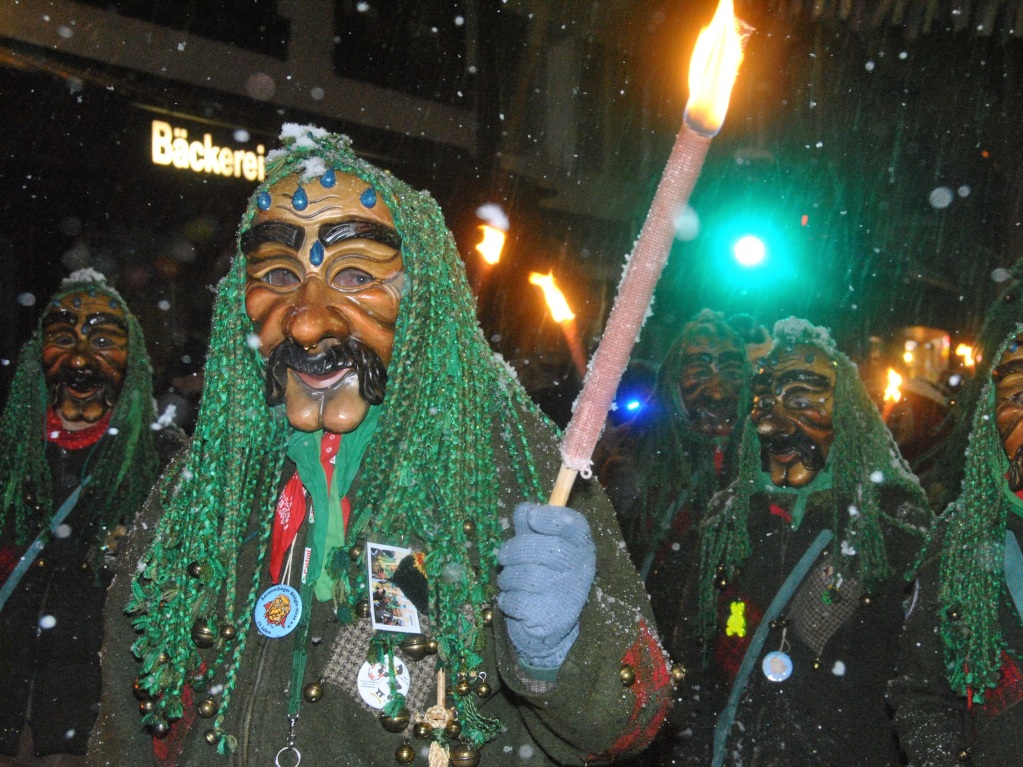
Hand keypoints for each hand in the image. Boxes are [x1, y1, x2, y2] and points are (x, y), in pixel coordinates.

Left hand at [496, 503, 596, 668]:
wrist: (547, 624)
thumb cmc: (541, 574)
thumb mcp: (537, 545)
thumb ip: (530, 525)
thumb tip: (524, 509)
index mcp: (580, 547)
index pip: (574, 526)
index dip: (551, 518)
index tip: (531, 517)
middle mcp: (580, 569)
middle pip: (547, 549)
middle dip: (515, 549)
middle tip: (503, 556)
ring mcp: (567, 594)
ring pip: (527, 576)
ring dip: (507, 577)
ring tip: (509, 581)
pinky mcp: (550, 617)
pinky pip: (517, 600)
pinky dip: (507, 599)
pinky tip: (512, 601)